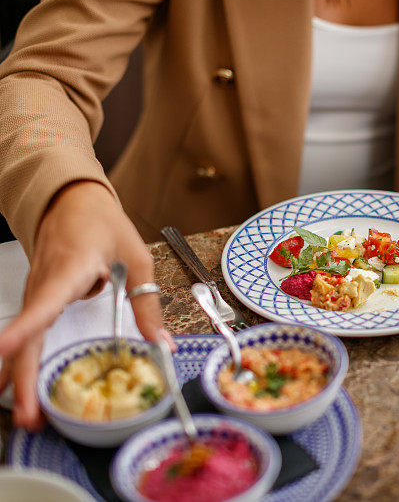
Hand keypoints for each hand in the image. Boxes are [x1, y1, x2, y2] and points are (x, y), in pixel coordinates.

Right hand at [0, 181, 174, 429]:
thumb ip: (147, 301)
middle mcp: (45, 284)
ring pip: (23, 341)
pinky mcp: (37, 301)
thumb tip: (163, 343)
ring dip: (20, 377)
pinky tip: (18, 392)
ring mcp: (36, 293)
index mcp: (69, 268)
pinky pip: (27, 336)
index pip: (45, 303)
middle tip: (31, 416)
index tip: (2, 351)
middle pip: (28, 336)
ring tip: (29, 416)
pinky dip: (22, 364)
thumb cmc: (104, 225)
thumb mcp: (137, 258)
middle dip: (23, 376)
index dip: (25, 329)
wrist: (72, 201)